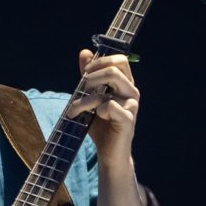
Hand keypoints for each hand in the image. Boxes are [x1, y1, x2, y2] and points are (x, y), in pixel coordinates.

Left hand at [69, 49, 139, 166]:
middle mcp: (132, 92)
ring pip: (109, 87)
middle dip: (91, 77)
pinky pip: (108, 106)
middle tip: (79, 88)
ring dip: (85, 96)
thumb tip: (85, 52)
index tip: (85, 72)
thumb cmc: (100, 125)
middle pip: (114, 70)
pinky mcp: (128, 119)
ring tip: (74, 108)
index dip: (100, 61)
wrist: (109, 153)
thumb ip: (89, 76)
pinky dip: (94, 110)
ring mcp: (132, 105)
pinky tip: (92, 118)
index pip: (120, 60)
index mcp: (125, 84)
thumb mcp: (90, 98)